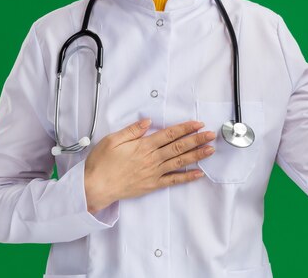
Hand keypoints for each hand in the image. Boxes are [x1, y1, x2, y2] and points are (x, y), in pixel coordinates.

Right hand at [83, 119, 215, 214]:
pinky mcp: (152, 185)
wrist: (95, 187)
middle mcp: (152, 159)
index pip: (169, 134)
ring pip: (180, 162)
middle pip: (179, 147)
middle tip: (211, 135)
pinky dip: (187, 177)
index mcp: (144, 146)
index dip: (185, 128)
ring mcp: (154, 173)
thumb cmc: (101, 163)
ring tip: (210, 150)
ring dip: (197, 156)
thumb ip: (132, 130)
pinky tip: (198, 174)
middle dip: (197, 140)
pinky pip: (173, 181)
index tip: (198, 124)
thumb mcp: (113, 140)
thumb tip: (148, 121)